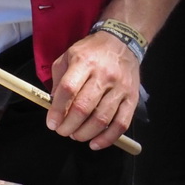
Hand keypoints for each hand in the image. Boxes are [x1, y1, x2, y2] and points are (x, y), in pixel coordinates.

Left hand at [47, 31, 140, 149]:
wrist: (123, 41)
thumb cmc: (92, 50)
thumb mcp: (68, 56)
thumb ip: (59, 80)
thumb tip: (54, 106)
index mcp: (84, 62)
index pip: (68, 90)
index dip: (57, 111)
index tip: (51, 124)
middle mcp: (104, 75)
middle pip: (84, 107)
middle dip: (68, 126)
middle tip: (62, 131)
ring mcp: (120, 87)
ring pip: (102, 118)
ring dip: (85, 133)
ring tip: (76, 135)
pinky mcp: (132, 97)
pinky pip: (122, 122)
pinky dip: (108, 138)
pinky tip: (95, 143)